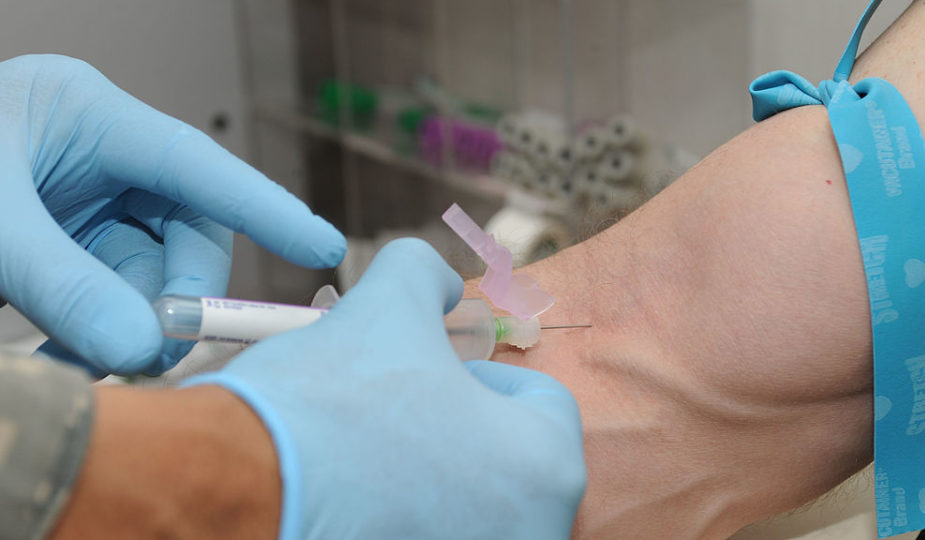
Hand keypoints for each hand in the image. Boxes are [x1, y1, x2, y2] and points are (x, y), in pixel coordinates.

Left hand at [0, 54, 344, 375]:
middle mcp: (99, 158)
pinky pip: (118, 295)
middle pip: (185, 229)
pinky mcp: (73, 245)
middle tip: (155, 348)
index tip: (323, 246)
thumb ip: (64, 284)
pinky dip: (106, 334)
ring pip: (154, 272)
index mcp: (85, 116)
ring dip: (134, 324)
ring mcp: (88, 203)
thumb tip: (143, 348)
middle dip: (176, 293)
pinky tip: (75, 355)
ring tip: (90, 361)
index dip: (265, 206)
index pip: (196, 163)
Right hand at [185, 238, 585, 538]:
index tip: (429, 376)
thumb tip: (444, 284)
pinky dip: (405, 521)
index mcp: (546, 467)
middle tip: (400, 417)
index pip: (542, 403)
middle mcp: (532, 534)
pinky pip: (431, 537)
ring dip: (433, 479)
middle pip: (509, 462)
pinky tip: (355, 505)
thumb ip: (429, 275)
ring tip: (370, 461)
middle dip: (460, 431)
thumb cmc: (329, 400)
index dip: (482, 376)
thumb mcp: (388, 303)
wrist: (233, 484)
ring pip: (471, 509)